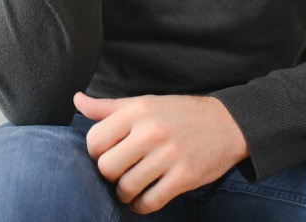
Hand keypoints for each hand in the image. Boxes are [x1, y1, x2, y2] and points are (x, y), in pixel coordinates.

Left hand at [74, 92, 249, 213]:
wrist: (228, 123)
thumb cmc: (179, 113)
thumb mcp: (143, 102)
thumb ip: (108, 107)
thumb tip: (77, 100)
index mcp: (137, 111)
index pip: (95, 140)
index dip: (95, 152)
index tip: (106, 154)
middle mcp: (151, 132)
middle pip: (107, 167)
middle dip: (109, 174)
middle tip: (118, 172)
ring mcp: (168, 156)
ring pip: (126, 187)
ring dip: (124, 193)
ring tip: (129, 187)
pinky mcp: (185, 177)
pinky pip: (150, 201)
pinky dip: (142, 205)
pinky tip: (143, 198)